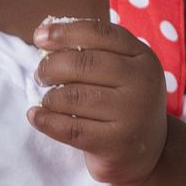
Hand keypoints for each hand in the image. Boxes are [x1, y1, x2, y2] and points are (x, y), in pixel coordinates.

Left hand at [27, 16, 167, 185]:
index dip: (64, 32)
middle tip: (40, 75)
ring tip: (47, 100)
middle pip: (82, 64)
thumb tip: (44, 35)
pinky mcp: (115, 144)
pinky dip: (45, 120)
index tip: (39, 36)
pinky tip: (36, 116)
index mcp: (143, 57)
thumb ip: (92, 51)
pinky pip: (69, 128)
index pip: (99, 33)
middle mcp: (142, 83)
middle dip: (51, 67)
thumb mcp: (121, 71)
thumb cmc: (123, 103)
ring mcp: (131, 114)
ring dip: (50, 97)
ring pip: (73, 96)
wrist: (149, 153)